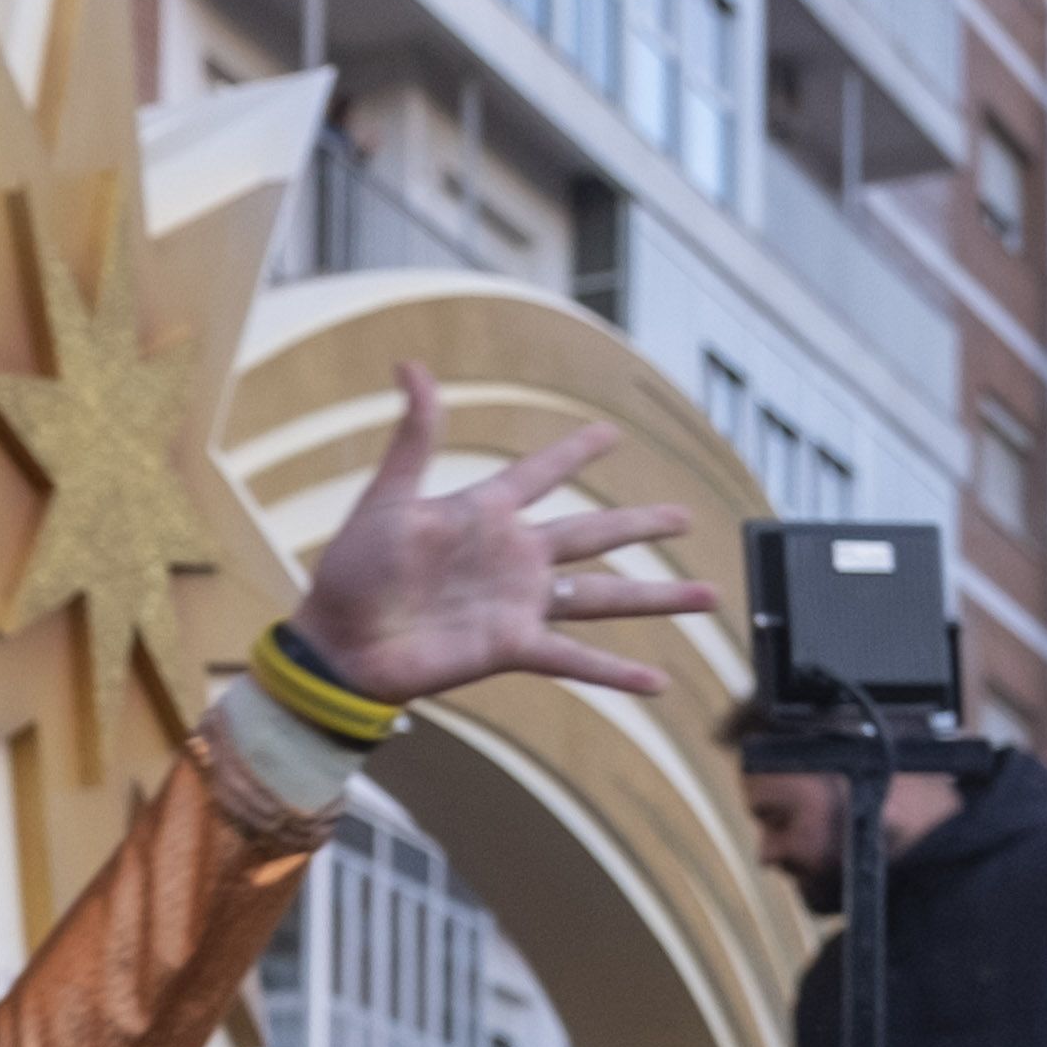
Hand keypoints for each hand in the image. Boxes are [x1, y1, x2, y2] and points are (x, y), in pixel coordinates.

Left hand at [283, 367, 720, 711]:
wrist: (337, 643)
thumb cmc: (351, 571)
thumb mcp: (387, 497)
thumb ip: (414, 436)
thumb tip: (410, 365)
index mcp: (484, 514)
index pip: (541, 472)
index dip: (574, 452)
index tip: (611, 433)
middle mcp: (513, 557)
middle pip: (594, 534)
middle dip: (640, 524)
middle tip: (685, 517)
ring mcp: (518, 605)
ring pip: (603, 595)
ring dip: (656, 598)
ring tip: (708, 596)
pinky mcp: (512, 647)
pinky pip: (575, 659)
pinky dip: (616, 671)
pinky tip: (659, 681)